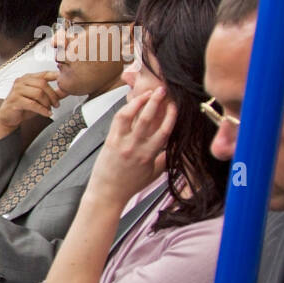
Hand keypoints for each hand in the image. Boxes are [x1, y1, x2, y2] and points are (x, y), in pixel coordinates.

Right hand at [0, 71, 64, 141]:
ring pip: (38, 93)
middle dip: (52, 95)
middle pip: (42, 84)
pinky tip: (46, 113)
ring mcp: (17, 90)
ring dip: (47, 103)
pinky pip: (32, 104)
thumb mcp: (39, 99)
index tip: (64, 78)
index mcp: (27, 78)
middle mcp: (21, 82)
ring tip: (50, 109)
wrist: (8, 117)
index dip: (55, 75)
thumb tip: (66, 90)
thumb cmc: (23, 106)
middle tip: (56, 104)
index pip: (44, 74)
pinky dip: (42, 110)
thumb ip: (52, 94)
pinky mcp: (15, 101)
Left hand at [87, 85, 174, 207]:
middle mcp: (136, 147)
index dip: (171, 116)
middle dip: (157, 102)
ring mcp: (121, 143)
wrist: (108, 192)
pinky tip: (131, 103)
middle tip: (163, 90)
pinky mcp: (110, 141)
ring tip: (147, 92)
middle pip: (149, 118)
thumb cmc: (130, 184)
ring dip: (139, 101)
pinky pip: (117, 120)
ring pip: (131, 116)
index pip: (165, 131)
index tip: (175, 105)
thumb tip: (176, 147)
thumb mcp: (154, 173)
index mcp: (150, 155)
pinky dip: (125, 109)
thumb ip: (165, 158)